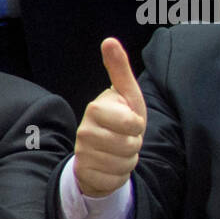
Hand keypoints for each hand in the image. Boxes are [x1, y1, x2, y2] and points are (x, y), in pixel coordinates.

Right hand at [74, 39, 146, 197]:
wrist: (104, 151)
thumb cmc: (121, 119)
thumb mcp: (126, 94)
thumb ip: (119, 70)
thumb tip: (109, 40)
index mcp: (96, 108)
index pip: (130, 122)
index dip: (137, 125)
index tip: (131, 121)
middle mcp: (84, 130)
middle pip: (129, 144)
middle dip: (135, 143)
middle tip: (127, 137)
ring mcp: (82, 152)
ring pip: (123, 163)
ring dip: (129, 158)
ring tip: (120, 150)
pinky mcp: (85, 172)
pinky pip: (115, 178)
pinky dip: (120, 174)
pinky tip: (112, 165)